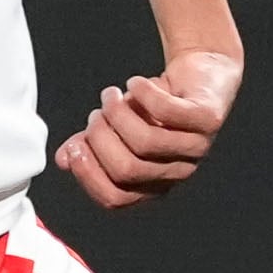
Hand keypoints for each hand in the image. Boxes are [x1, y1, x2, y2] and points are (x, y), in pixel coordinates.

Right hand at [54, 47, 239, 209]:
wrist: (201, 74)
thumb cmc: (154, 106)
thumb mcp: (117, 127)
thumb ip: (90, 144)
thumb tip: (64, 159)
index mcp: (152, 184)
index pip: (116, 198)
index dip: (89, 175)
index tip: (73, 147)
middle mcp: (176, 172)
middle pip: (127, 170)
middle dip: (100, 138)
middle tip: (96, 113)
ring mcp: (196, 148)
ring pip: (146, 143)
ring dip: (118, 114)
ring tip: (110, 95)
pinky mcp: (209, 120)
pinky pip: (168, 112)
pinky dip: (143, 94)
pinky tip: (135, 82)